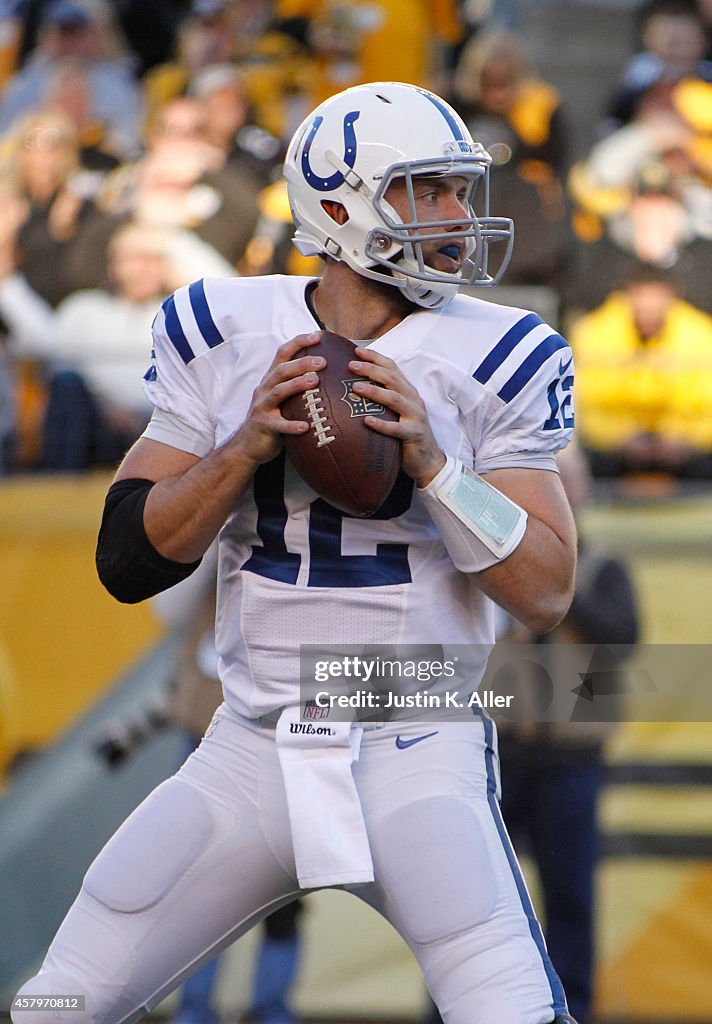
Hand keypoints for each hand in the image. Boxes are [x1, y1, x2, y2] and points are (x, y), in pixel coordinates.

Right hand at [229, 332, 325, 466]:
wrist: (248, 445)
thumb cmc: (272, 419)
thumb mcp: (282, 399)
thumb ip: (297, 386)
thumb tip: (327, 374)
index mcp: (271, 380)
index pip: (282, 354)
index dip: (298, 342)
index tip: (318, 336)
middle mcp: (264, 389)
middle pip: (282, 370)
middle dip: (302, 363)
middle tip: (322, 362)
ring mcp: (262, 407)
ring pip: (278, 392)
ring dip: (297, 385)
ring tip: (314, 381)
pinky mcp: (264, 426)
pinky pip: (278, 425)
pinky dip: (292, 425)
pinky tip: (305, 426)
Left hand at [348, 346, 445, 487]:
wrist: (428, 460)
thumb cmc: (406, 433)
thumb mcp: (396, 412)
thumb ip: (383, 399)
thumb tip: (355, 386)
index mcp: (408, 392)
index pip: (392, 368)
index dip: (376, 358)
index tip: (357, 351)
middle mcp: (413, 400)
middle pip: (392, 379)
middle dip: (371, 369)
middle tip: (351, 365)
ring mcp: (415, 416)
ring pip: (394, 399)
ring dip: (374, 391)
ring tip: (356, 387)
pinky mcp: (413, 434)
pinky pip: (396, 429)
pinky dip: (381, 424)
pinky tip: (366, 421)